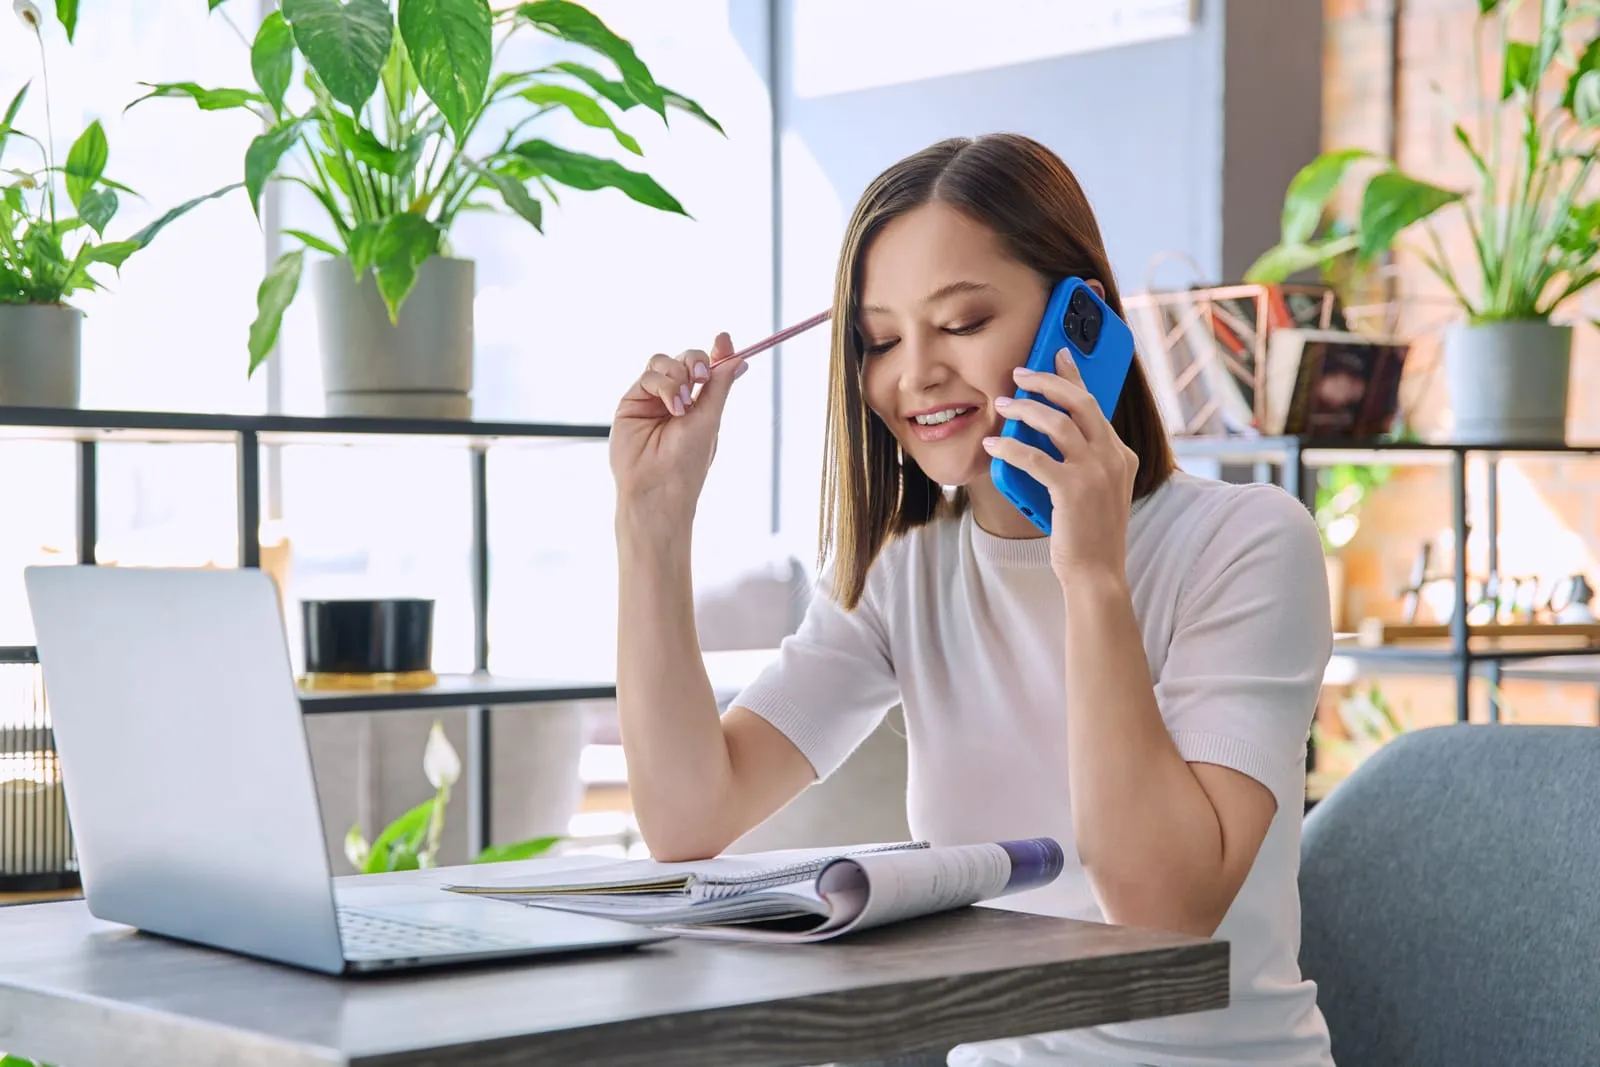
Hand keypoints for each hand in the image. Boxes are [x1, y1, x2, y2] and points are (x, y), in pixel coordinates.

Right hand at [611, 332, 748, 525]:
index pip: (707, 369)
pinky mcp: (631, 402)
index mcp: (698, 405)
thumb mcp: (710, 419)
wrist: (658, 486)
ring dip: (677, 375)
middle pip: (685, 359)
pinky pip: (648, 376)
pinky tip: (671, 406)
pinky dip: (662, 385)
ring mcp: (652, 399)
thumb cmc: (687, 462)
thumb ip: (719, 386)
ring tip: (681, 404)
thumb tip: (741, 359)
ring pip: (663, 361)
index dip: (716, 352)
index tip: (723, 338)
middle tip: (701, 377)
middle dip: (696, 361)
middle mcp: (675, 399)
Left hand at [981, 348, 1138, 584]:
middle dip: (1046, 381)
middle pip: (1080, 402)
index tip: (1058, 354)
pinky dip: (1009, 448)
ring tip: (1002, 407)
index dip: (1074, 376)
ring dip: (1024, 409)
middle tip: (1020, 373)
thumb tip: (1047, 431)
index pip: (1096, 404)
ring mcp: (1096, 472)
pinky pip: (1034, 457)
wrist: (1096, 573)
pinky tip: (993, 447)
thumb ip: (1085, 460)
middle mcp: (1114, 458)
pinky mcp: (1073, 489)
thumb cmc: (1089, 534)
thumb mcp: (1098, 490)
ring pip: (1057, 422)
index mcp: (1122, 455)